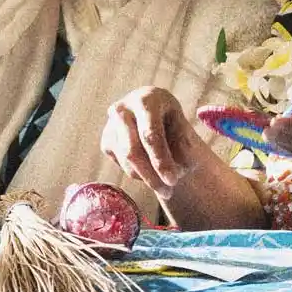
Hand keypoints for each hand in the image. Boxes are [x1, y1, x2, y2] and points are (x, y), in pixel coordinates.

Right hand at [101, 86, 256, 224]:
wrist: (159, 123)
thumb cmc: (176, 128)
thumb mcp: (186, 133)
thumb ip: (183, 148)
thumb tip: (173, 170)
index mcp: (147, 99)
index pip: (151, 134)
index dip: (161, 159)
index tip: (172, 180)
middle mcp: (123, 108)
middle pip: (133, 150)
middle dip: (151, 176)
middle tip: (168, 192)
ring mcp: (111, 125)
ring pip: (127, 162)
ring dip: (148, 178)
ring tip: (167, 183)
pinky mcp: (106, 141)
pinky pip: (122, 166)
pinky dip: (140, 173)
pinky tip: (151, 167)